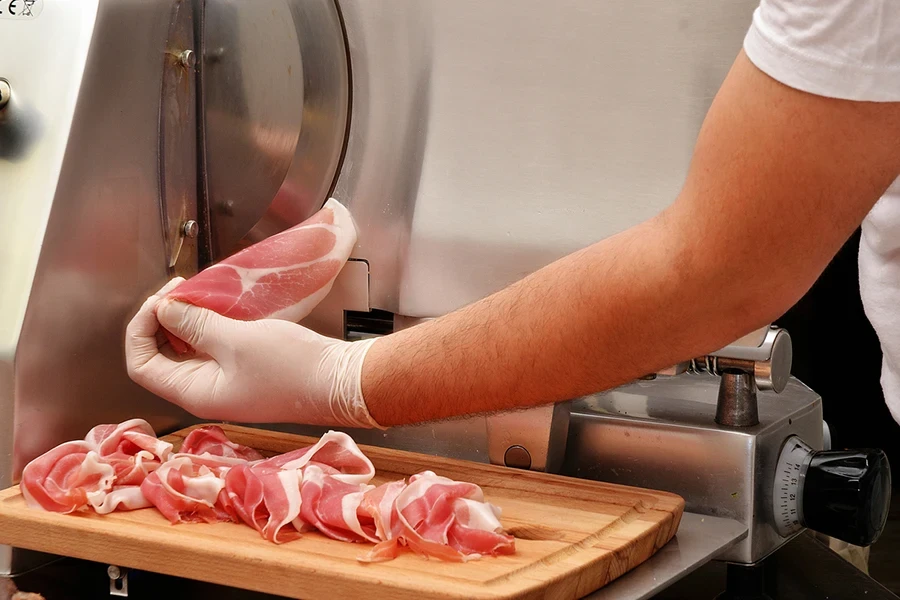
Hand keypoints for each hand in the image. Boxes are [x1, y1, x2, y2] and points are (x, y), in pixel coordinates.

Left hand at [124, 280, 382, 427]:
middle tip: (180, 288)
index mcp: (194, 392)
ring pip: (187, 349)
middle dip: (162, 319)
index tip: (160, 299)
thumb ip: (195, 324)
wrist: (341, 382)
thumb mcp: (238, 340)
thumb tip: (164, 310)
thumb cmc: (292, 366)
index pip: (141, 364)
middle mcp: (204, 391)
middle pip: (160, 355)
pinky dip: (209, 324)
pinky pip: (212, 346)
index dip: (141, 329)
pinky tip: (221, 304)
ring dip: (187, 319)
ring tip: (199, 290)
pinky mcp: (245, 370)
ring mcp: (226, 381)